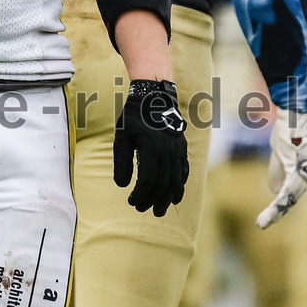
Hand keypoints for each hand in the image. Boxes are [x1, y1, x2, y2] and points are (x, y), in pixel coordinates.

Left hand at [114, 79, 188, 216]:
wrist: (154, 97)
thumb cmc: (134, 117)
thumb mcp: (122, 136)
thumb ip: (122, 161)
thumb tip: (122, 185)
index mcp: (151, 148)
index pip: (147, 181)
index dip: (140, 194)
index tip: (131, 201)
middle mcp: (167, 151)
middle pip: (162, 184)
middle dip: (152, 200)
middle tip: (142, 210)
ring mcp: (177, 150)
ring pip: (175, 181)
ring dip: (167, 198)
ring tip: (159, 210)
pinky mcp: (182, 148)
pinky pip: (184, 171)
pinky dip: (180, 186)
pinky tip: (175, 197)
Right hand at [256, 108, 306, 228]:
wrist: (297, 111)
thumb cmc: (288, 128)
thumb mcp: (279, 151)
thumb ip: (277, 169)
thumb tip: (273, 191)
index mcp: (301, 171)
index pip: (291, 193)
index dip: (280, 205)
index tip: (267, 216)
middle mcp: (306, 172)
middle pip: (291, 197)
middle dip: (276, 211)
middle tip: (261, 224)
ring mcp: (304, 169)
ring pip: (290, 195)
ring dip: (276, 209)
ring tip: (263, 221)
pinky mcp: (298, 165)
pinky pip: (289, 186)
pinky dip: (280, 197)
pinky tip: (273, 203)